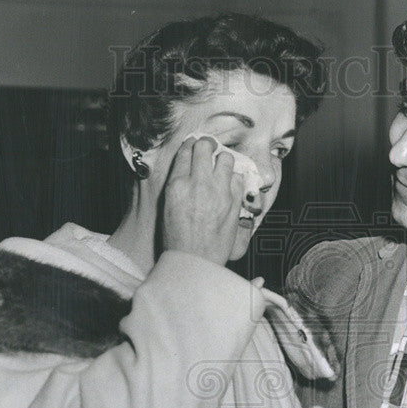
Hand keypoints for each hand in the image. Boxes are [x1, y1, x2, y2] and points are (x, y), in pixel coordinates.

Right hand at [162, 136, 244, 264]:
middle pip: (206, 146)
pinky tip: (229, 186)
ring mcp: (219, 192)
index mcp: (177, 185)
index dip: (191, 145)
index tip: (194, 146)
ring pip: (227, 158)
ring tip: (221, 169)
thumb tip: (186, 165)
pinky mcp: (235, 203)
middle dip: (208, 146)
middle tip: (209, 150)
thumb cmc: (178, 239)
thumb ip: (177, 183)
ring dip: (223, 161)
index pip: (186, 150)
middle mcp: (198, 184)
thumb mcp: (167, 207)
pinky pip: (239, 178)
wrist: (195, 262)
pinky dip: (234, 179)